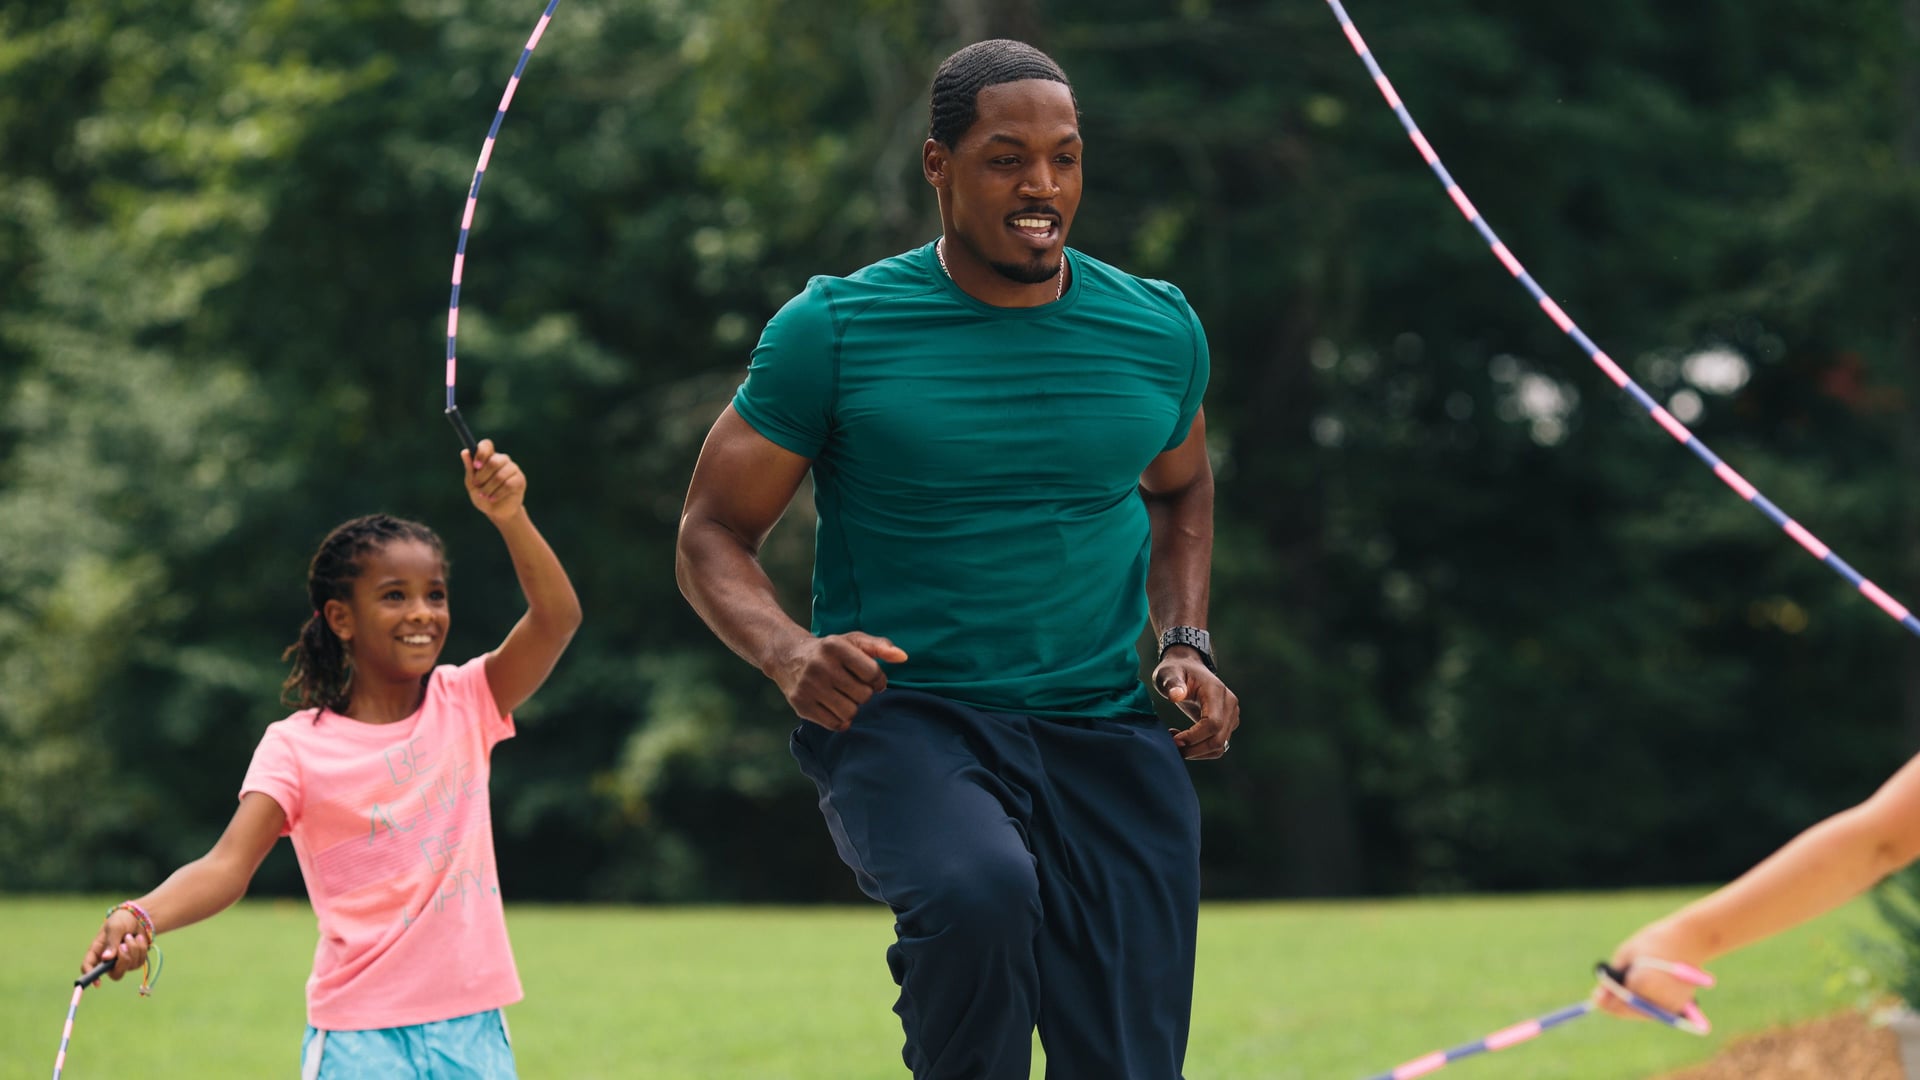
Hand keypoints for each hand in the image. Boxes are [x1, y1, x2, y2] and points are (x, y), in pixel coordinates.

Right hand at [83, 909, 148, 983]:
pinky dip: (141, 949)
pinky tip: (139, 938)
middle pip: (115, 974)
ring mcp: (122, 962)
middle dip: (123, 960)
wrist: (138, 917)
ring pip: (129, 967)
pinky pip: (140, 962)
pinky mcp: (134, 961)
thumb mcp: (115, 927)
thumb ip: (111, 942)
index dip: (90, 976)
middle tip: (124, 944)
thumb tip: (106, 958)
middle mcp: (108, 961)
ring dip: (133, 949)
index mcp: (97, 951)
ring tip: (131, 936)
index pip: (88, 966)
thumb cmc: (121, 920)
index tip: (98, 983)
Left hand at [462, 438, 526, 520]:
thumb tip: (465, 452)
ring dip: (489, 488)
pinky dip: (498, 493)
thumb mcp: (472, 484)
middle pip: (493, 461)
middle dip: (482, 476)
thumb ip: (470, 469)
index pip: (487, 445)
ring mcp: (513, 469)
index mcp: (489, 457)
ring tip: (484, 495)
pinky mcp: (520, 480)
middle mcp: (502, 460)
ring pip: (500, 475)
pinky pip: (508, 484)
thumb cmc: (482, 495)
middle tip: (477, 485)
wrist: (496, 511)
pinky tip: (493, 498)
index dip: (481, 453)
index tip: (475, 466)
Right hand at [771, 632, 907, 731]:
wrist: (788, 657)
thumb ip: (879, 646)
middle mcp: (820, 665)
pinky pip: (834, 724)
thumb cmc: (829, 650)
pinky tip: (834, 707)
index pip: (873, 673)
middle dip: (864, 693)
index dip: (878, 680)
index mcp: (835, 646)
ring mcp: (808, 686)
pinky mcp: (801, 704)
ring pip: (850, 712)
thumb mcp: (852, 641)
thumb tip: (903, 657)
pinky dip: (840, 719)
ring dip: (852, 707)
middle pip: (863, 695)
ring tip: (843, 696)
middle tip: (853, 687)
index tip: (872, 679)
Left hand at [1155, 648, 1238, 759]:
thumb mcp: (1168, 673)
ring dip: (1197, 752)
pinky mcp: (1228, 724)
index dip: (1194, 737)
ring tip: (1176, 741)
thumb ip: (1172, 683)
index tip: (1174, 739)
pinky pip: (1218, 745)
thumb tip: (1176, 695)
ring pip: (1220, 746)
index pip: (1213, 724)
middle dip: (1194, 749)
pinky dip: (1201, 749)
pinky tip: (1184, 739)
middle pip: (1219, 739)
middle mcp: (1229, 704)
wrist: (1187, 666)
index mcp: (1216, 692)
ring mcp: (1231, 715)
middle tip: (1172, 747)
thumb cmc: (1176, 670)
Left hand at [1595, 919, 1711, 1020]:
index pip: (1619, 1001)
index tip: (1595, 997)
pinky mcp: (1680, 1005)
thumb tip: (1601, 995)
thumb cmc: (1654, 942)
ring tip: (1617, 995)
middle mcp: (1659, 998)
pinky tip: (1635, 995)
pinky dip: (1644, 1006)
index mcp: (1644, 983)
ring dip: (1629, 1008)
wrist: (1689, 939)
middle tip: (1602, 997)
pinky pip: (1656, 1011)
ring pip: (1643, 1014)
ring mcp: (1672, 1004)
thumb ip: (1613, 977)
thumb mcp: (1626, 954)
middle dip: (1615, 1006)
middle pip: (1631, 1011)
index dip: (1605, 1000)